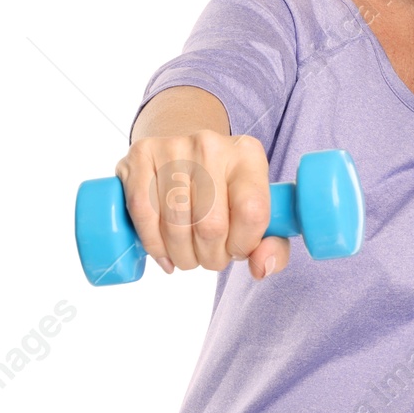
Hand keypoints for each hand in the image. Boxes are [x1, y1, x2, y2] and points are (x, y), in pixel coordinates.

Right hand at [115, 130, 289, 280]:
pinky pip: (144, 213)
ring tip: (187, 255)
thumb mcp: (257, 211)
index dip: (243, 245)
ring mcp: (173, 147)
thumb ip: (272, 245)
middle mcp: (211, 145)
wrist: (183, 154)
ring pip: (175, 225)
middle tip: (209, 257)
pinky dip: (153, 245)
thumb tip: (260, 267)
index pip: (252, 211)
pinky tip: (163, 252)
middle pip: (211, 225)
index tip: (236, 250)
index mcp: (248, 156)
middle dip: (210, 257)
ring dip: (182, 256)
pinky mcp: (140, 154)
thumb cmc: (223, 192)